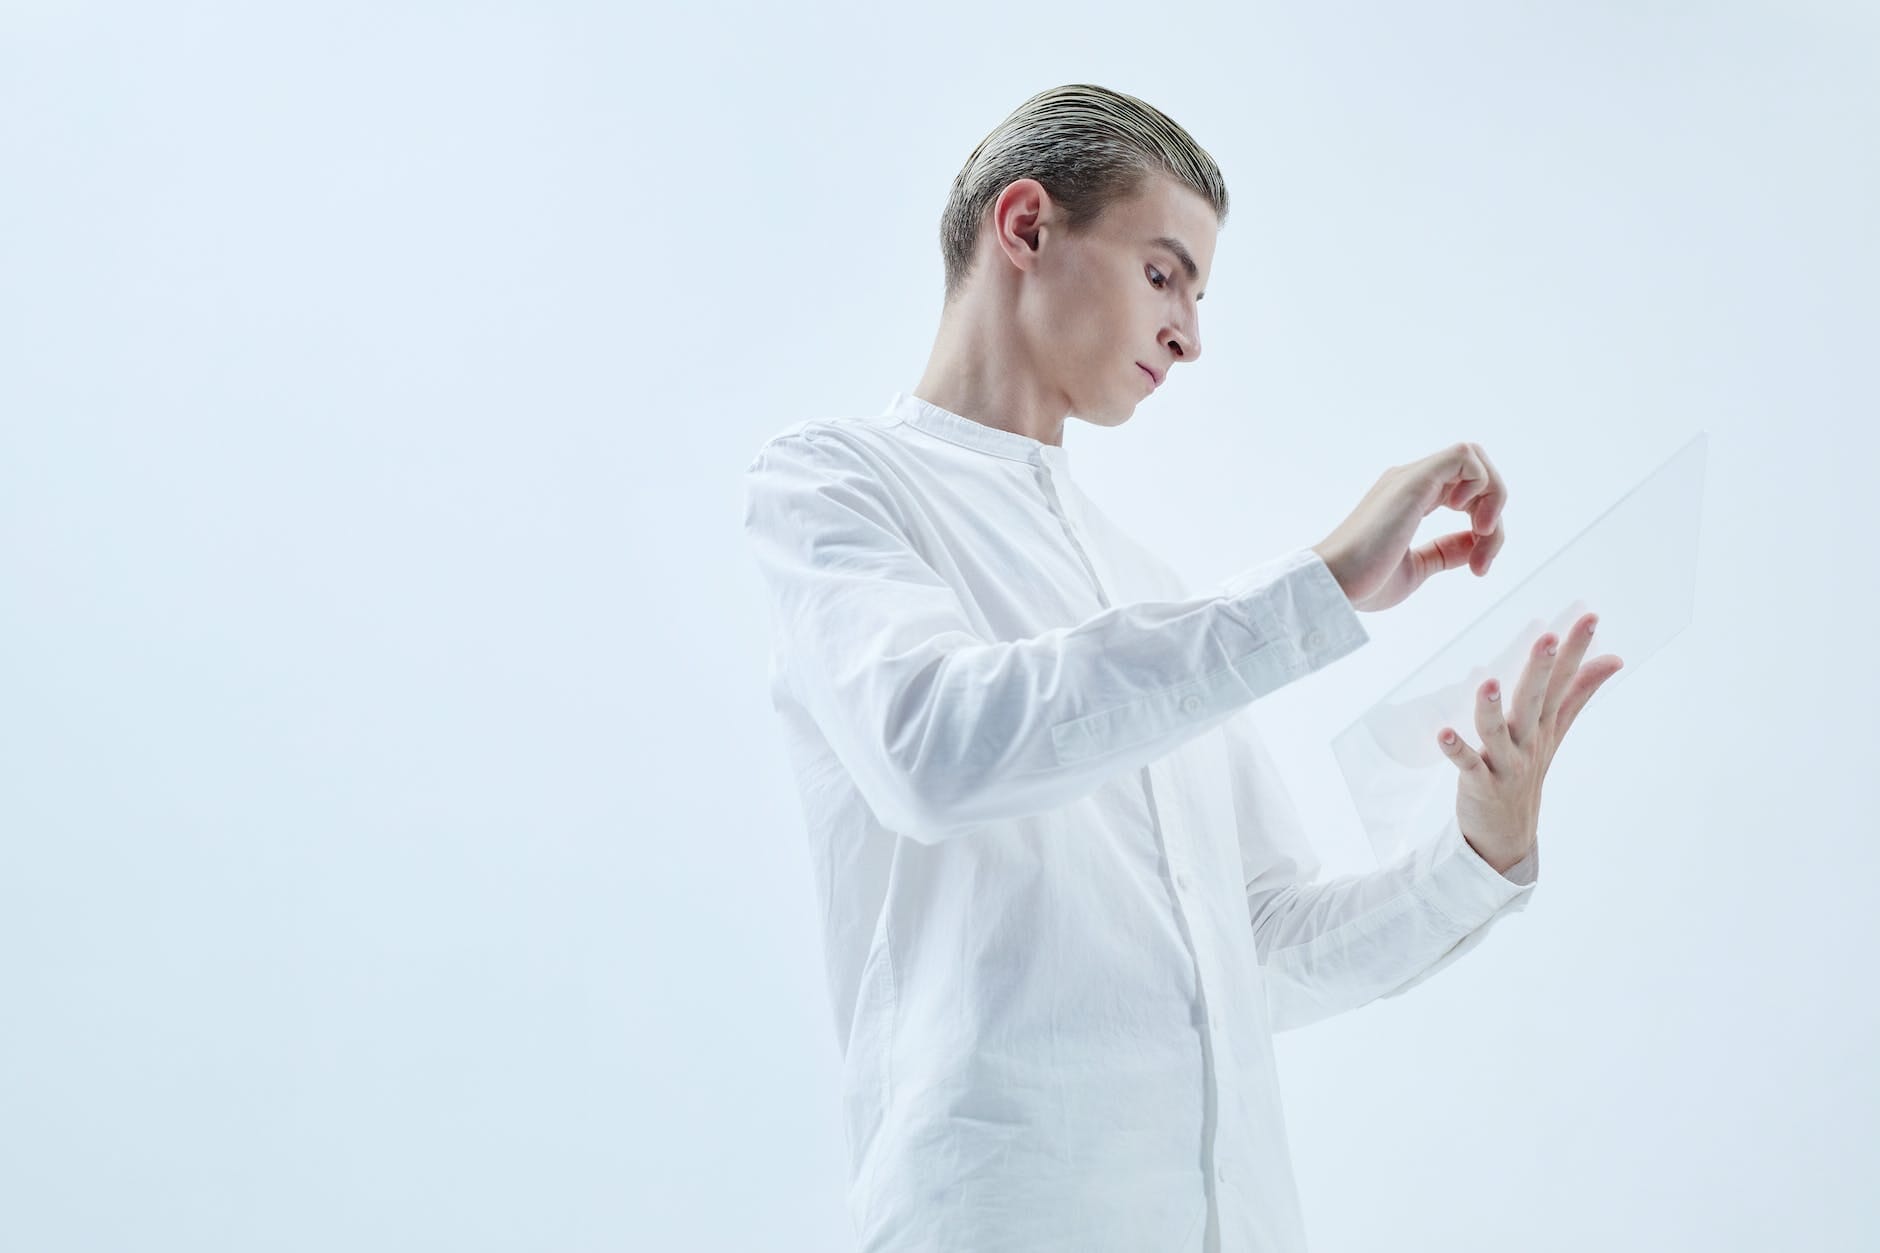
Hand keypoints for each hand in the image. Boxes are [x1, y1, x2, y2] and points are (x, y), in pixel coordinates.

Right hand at [1311, 443, 1507, 611]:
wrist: (1334, 584)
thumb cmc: (1364, 582)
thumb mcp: (1417, 569)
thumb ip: (1445, 552)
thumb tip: (1475, 543)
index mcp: (1410, 501)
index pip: (1463, 491)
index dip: (1484, 525)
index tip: (1478, 565)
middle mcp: (1410, 483)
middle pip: (1475, 472)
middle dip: (1494, 510)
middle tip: (1484, 554)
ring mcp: (1411, 479)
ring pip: (1475, 459)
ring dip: (1493, 498)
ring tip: (1482, 535)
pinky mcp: (1414, 481)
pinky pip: (1464, 456)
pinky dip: (1481, 484)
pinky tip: (1468, 517)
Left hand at [1438, 612, 1625, 873]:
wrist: (1508, 834)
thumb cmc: (1527, 770)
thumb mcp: (1556, 731)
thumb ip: (1579, 693)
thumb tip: (1613, 658)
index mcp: (1544, 724)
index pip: (1564, 682)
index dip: (1576, 651)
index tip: (1589, 617)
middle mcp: (1528, 741)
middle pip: (1534, 702)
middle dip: (1541, 671)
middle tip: (1547, 639)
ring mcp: (1505, 764)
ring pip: (1498, 733)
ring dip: (1492, 709)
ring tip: (1487, 683)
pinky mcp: (1480, 784)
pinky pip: (1467, 765)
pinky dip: (1457, 750)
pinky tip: (1444, 733)